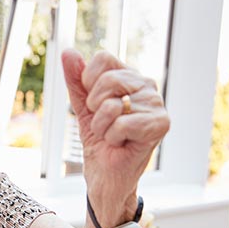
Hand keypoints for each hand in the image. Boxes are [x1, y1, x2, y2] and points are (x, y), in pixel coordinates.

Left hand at [62, 50, 168, 224]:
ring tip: (113, 135)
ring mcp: (156, 103)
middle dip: (94, 108)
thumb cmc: (99, 141)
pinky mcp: (161, 124)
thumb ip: (76, 80)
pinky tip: (123, 143)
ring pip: (112, 105)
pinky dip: (113, 138)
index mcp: (129, 76)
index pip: (103, 58)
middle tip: (104, 124)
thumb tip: (68, 52)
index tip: (93, 103)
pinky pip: (121, 123)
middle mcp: (146, 85)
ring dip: (103, 126)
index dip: (88, 81)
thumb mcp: (82, 107)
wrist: (105, 175)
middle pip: (107, 79)